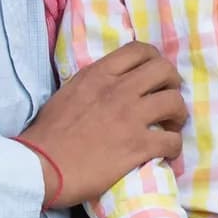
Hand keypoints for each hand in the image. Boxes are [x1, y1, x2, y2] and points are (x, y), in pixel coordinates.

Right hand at [18, 42, 186, 208]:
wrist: (39, 167)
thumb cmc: (47, 134)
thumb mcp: (69, 92)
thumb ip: (94, 83)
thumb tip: (110, 83)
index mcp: (100, 74)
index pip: (139, 50)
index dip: (155, 60)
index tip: (156, 75)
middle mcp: (119, 90)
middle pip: (164, 70)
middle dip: (173, 83)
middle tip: (168, 98)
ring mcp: (130, 117)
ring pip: (174, 102)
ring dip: (178, 114)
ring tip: (171, 126)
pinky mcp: (137, 146)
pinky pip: (171, 140)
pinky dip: (174, 146)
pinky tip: (167, 152)